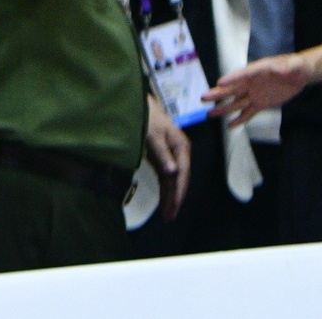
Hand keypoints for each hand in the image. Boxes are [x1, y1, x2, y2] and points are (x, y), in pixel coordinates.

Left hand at [144, 94, 192, 221]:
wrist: (138, 104)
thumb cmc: (146, 117)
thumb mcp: (153, 135)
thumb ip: (162, 154)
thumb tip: (173, 173)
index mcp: (181, 146)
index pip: (182, 173)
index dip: (178, 191)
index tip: (174, 205)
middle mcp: (179, 153)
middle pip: (179, 179)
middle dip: (174, 198)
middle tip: (169, 217)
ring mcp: (170, 156)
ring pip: (172, 180)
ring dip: (169, 197)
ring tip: (167, 215)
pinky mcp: (161, 157)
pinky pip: (165, 177)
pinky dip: (164, 189)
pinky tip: (164, 201)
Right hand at [204, 52, 310, 126]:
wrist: (299, 75)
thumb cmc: (295, 67)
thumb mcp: (293, 66)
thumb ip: (285, 68)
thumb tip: (278, 69)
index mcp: (257, 71)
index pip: (242, 74)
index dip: (231, 78)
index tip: (219, 82)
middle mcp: (251, 82)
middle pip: (232, 89)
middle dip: (218, 93)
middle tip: (204, 98)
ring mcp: (254, 94)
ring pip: (236, 102)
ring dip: (223, 108)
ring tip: (210, 114)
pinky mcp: (260, 103)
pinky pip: (248, 112)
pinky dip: (240, 118)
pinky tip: (230, 125)